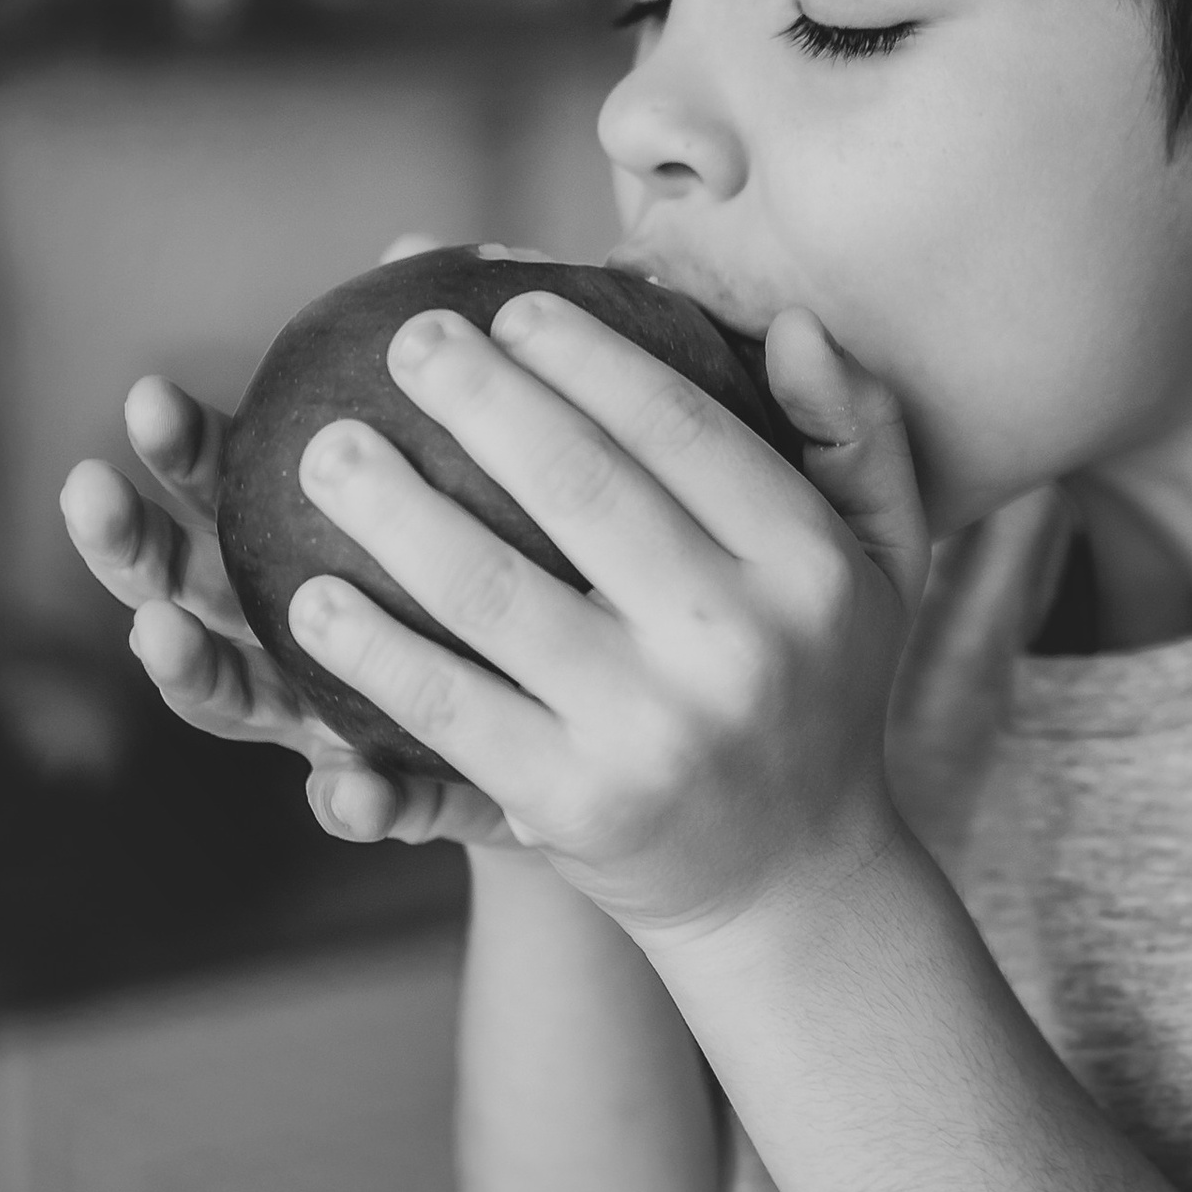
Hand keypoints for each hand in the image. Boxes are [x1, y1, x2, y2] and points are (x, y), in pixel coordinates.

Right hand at [57, 233, 514, 850]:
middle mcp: (297, 626)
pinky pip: (379, 804)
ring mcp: (339, 719)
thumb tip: (422, 243)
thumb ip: (458, 375)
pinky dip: (351, 801)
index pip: (220, 482)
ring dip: (190, 670)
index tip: (144, 397)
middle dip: (128, 545)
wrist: (627, 714)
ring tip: (159, 638)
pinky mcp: (415, 794)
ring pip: (240, 700)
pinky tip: (347, 794)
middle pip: (186, 584)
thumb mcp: (504, 464)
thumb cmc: (544, 561)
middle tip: (91, 492)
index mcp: (304, 537)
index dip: (176, 449)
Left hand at [277, 292, 928, 940]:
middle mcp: (738, 643)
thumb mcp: (881, 565)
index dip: (585, 355)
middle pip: (579, 487)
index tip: (508, 307)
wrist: (792, 884)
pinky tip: (310, 601)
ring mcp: (652, 728)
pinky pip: (451, 705)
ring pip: (492, 590)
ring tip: (325, 451)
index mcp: (808, 567)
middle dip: (476, 396)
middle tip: (405, 342)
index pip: (679, 429)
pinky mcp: (574, 802)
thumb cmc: (815, 688)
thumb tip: (794, 326)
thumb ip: (855, 438)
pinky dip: (373, 651)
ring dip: (390, 509)